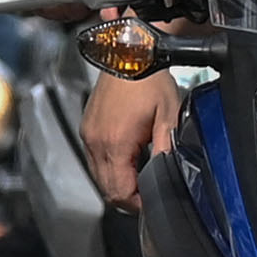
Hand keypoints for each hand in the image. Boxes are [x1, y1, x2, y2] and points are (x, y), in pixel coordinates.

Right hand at [80, 68, 177, 204]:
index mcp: (116, 142)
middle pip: (107, 190)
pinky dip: (109, 167)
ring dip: (118, 182)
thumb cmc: (147, 78)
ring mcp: (89, 135)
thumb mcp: (169, 113)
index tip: (151, 200)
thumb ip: (167, 147)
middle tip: (147, 194)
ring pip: (98, 177)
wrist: (127, 53)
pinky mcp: (88, 128)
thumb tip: (167, 173)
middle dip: (128, 197)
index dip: (137, 203)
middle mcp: (96, 142)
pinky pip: (94, 160)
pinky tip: (128, 159)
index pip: (119, 192)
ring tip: (140, 176)